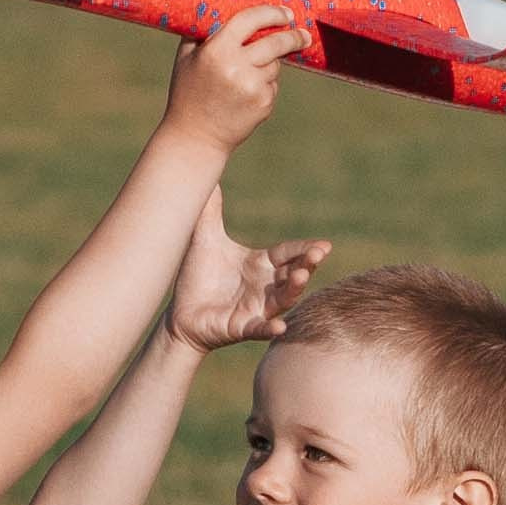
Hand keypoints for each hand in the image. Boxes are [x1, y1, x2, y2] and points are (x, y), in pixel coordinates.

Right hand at [160, 4, 307, 154]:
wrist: (195, 138)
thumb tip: (218, 4)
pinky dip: (264, 86)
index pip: (250, 19)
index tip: (285, 13)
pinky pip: (273, 85)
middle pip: (275, 42)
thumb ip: (201, 31)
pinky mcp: (263, 104)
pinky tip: (244, 98)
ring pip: (275, 65)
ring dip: (267, 65)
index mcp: (216, 51)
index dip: (271, 13)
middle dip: (293, 36)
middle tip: (303, 34)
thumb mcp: (186, 58)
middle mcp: (237, 67)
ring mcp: (253, 87)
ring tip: (243, 80)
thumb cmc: (188, 93)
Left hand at [167, 190, 329, 352]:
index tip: (324, 245)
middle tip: (318, 254)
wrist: (181, 313)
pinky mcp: (243, 327)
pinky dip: (269, 328)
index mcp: (261, 264)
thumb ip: (211, 210)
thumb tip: (208, 176)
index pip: (287, 253)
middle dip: (307, 264)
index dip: (304, 249)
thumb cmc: (198, 276)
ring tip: (302, 277)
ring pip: (283, 299)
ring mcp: (257, 308)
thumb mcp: (205, 238)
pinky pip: (260, 328)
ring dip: (294, 289)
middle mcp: (266, 286)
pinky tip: (279, 327)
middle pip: (293, 273)